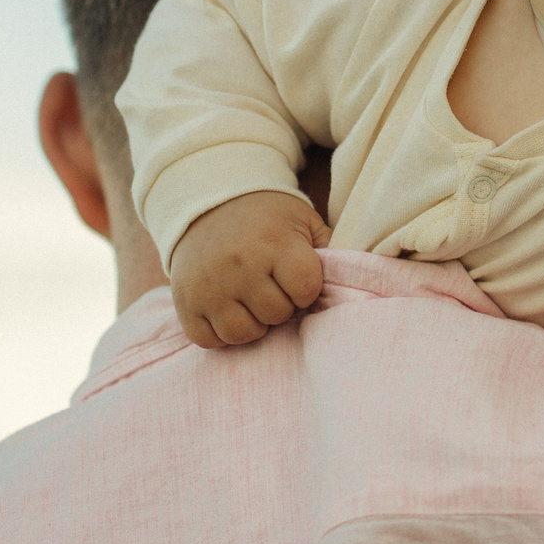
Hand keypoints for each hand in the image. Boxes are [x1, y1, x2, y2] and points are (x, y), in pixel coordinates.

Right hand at [171, 190, 329, 348]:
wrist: (209, 202)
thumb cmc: (268, 219)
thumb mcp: (304, 221)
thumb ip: (331, 251)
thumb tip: (359, 282)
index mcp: (274, 243)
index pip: (306, 289)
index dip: (307, 289)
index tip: (298, 278)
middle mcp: (239, 265)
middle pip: (276, 314)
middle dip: (281, 305)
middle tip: (272, 287)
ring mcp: (208, 285)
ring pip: (243, 333)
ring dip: (254, 323)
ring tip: (252, 301)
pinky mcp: (185, 302)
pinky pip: (209, 340)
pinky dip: (221, 333)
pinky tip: (229, 309)